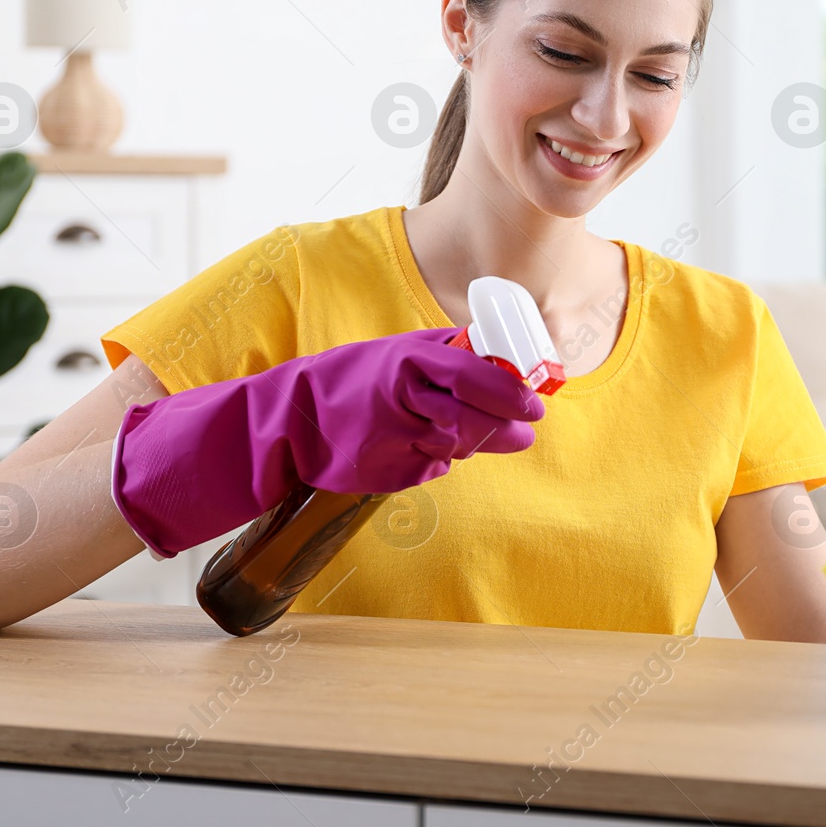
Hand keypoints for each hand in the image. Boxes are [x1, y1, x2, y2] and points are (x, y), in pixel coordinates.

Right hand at [111, 326, 544, 557]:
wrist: (288, 418)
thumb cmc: (355, 382)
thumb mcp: (401, 357)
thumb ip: (453, 367)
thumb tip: (515, 395)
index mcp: (408, 356)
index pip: (475, 374)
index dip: (510, 392)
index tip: (537, 405)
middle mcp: (403, 395)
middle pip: (473, 417)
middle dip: (503, 426)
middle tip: (524, 429)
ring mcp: (393, 436)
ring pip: (457, 447)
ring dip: (472, 445)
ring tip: (466, 437)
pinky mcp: (384, 470)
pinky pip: (430, 470)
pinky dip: (434, 463)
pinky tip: (417, 450)